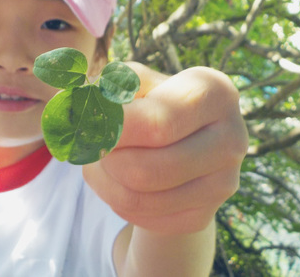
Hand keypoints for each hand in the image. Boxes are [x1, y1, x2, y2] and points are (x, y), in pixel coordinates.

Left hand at [83, 63, 247, 234]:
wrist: (176, 143)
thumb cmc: (147, 103)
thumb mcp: (128, 83)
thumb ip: (100, 87)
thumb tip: (69, 104)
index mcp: (213, 92)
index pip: (155, 123)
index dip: (109, 129)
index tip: (85, 125)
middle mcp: (231, 138)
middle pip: (143, 170)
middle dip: (104, 159)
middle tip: (92, 144)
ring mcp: (222, 183)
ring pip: (137, 198)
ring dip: (102, 179)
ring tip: (100, 158)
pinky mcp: (204, 215)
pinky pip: (141, 217)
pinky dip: (115, 200)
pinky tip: (118, 180)